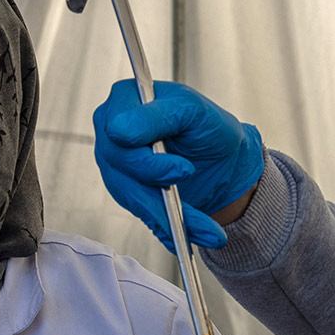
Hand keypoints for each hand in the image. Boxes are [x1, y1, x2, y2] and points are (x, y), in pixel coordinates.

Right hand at [92, 79, 264, 250]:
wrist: (222, 160)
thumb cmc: (208, 126)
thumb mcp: (191, 110)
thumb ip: (156, 115)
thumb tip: (117, 129)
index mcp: (124, 101)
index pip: (117, 135)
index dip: (146, 158)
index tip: (182, 170)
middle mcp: (112, 133)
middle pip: (120, 169)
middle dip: (159, 188)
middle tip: (195, 193)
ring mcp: (117, 165)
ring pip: (131, 197)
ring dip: (169, 216)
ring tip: (204, 227)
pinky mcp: (127, 191)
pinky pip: (141, 213)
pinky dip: (168, 225)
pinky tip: (188, 233)